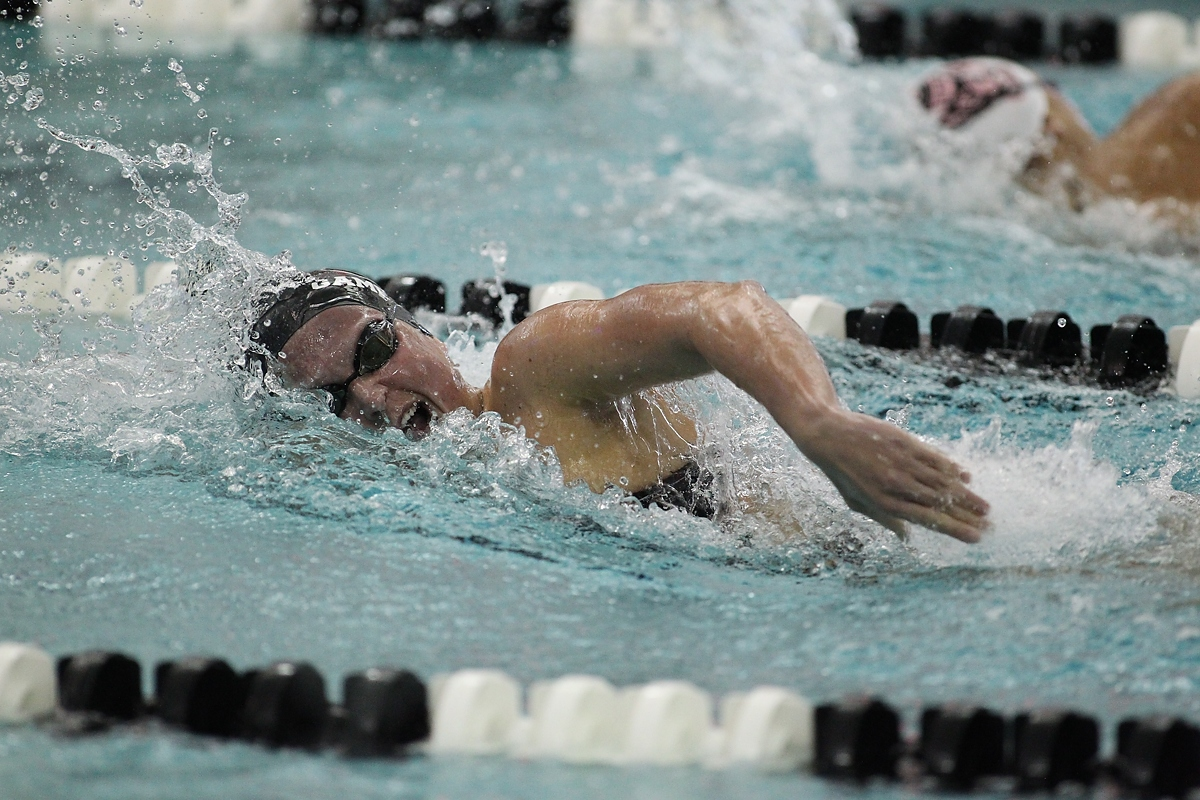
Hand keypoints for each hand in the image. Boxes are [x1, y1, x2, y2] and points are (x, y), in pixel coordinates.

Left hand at [800, 410, 989, 542]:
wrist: (828, 434)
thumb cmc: (841, 472)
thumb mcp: (857, 502)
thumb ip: (885, 519)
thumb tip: (908, 537)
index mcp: (885, 502)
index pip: (928, 519)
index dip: (954, 529)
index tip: (976, 537)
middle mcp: (896, 484)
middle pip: (941, 503)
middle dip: (968, 516)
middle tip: (990, 525)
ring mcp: (902, 462)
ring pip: (942, 481)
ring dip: (966, 495)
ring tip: (985, 507)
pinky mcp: (904, 442)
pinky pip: (934, 458)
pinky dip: (951, 468)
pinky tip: (965, 478)